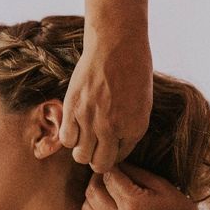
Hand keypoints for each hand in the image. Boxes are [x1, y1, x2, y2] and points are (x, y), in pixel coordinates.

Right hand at [59, 33, 152, 172]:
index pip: (120, 157)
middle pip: (99, 164)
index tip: (110, 142)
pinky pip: (66, 139)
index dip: (113, 151)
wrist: (116, 45)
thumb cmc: (134, 72)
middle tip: (96, 145)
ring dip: (82, 149)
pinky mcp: (72, 108)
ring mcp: (90, 120)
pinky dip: (70, 136)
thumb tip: (116, 148)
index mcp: (135, 129)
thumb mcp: (143, 105)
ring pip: (80, 156)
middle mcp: (112, 128)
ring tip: (85, 135)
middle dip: (97, 158)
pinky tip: (75, 124)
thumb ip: (130, 129)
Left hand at [82, 164, 209, 209]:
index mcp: (133, 203)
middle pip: (93, 191)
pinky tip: (107, 206)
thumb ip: (136, 173)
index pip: (109, 176)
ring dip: (93, 195)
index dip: (111, 165)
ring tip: (107, 188)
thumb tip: (116, 163)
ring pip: (87, 208)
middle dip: (97, 177)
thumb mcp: (162, 185)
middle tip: (108, 171)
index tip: (116, 160)